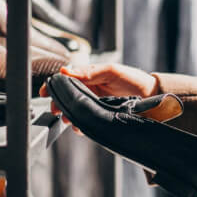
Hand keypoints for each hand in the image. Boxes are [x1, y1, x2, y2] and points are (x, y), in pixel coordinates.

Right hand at [39, 63, 159, 129]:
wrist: (151, 96)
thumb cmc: (133, 79)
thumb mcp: (111, 71)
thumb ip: (89, 71)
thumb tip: (66, 70)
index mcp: (90, 75)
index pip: (67, 79)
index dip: (55, 85)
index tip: (46, 92)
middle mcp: (90, 89)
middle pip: (67, 96)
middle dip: (59, 103)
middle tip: (56, 110)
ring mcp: (94, 103)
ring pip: (74, 110)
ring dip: (69, 115)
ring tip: (68, 119)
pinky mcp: (100, 115)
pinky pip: (85, 121)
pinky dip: (80, 125)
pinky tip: (79, 127)